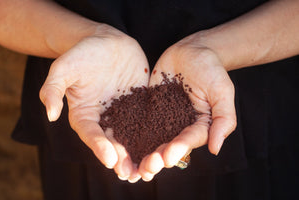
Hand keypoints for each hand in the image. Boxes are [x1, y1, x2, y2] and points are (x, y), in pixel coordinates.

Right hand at [39, 24, 148, 180]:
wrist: (105, 42)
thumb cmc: (81, 54)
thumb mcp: (63, 68)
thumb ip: (54, 90)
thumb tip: (51, 115)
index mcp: (86, 114)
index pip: (91, 134)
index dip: (99, 146)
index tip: (110, 160)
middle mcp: (106, 117)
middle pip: (112, 141)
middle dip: (121, 158)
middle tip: (130, 175)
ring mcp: (125, 111)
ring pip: (132, 135)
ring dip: (140, 152)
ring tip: (148, 169)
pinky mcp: (141, 102)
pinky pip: (149, 118)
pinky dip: (155, 132)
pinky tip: (165, 144)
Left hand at [138, 34, 236, 180]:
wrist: (192, 51)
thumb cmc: (211, 68)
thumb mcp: (222, 91)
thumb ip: (223, 119)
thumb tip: (215, 149)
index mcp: (197, 126)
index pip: (188, 141)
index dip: (178, 150)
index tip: (167, 158)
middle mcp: (179, 126)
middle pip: (167, 146)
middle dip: (157, 158)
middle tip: (146, 168)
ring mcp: (162, 117)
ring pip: (151, 138)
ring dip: (142, 152)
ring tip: (131, 164)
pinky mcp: (149, 107)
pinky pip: (138, 119)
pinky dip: (129, 132)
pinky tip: (118, 142)